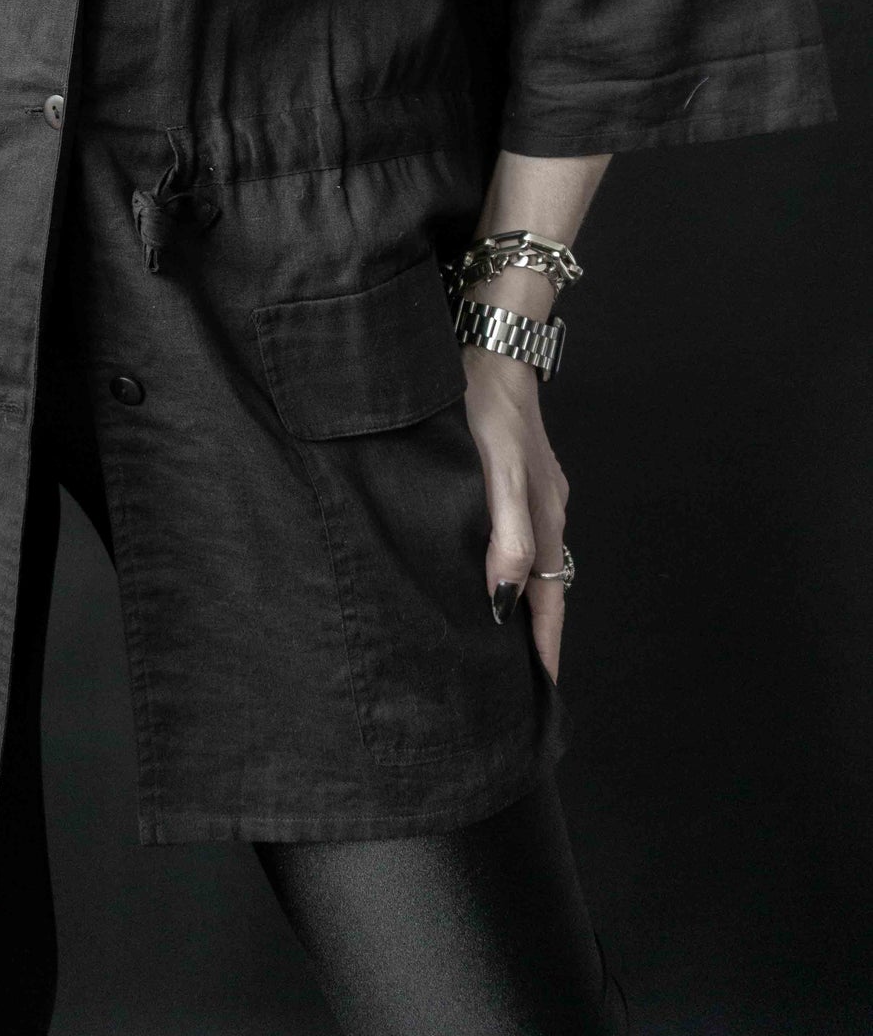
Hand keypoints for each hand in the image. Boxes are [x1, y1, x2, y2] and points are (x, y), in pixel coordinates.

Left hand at [461, 344, 568, 681]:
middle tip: (519, 679)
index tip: (542, 691)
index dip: (544, 646)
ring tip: (501, 636)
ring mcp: (535, 490)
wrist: (490, 344)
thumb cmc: (487, 407)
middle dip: (536, 632)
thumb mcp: (496, 475)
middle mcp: (548, 509)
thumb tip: (506, 598)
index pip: (549, 599)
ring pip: (533, 559)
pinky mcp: (516, 473)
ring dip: (523, 598)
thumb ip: (506, 535)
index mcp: (547, 518)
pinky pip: (520, 534)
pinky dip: (510, 564)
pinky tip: (487, 566)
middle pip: (547, 585)